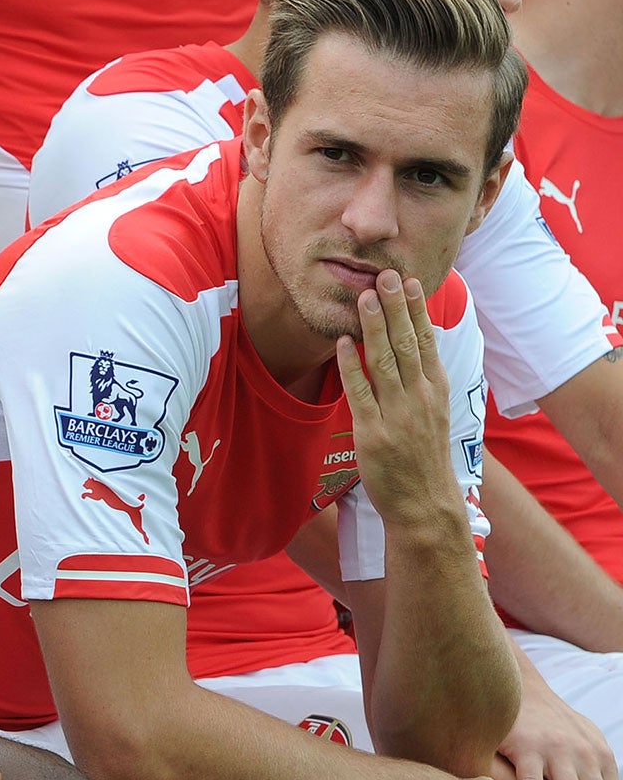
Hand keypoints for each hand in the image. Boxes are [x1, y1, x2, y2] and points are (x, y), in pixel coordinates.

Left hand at [336, 270, 458, 531]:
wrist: (425, 504)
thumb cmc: (424, 456)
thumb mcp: (433, 413)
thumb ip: (423, 381)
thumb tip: (416, 347)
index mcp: (436, 390)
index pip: (426, 342)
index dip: (418, 311)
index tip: (411, 281)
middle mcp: (420, 398)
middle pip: (407, 344)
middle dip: (397, 308)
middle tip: (388, 275)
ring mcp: (397, 415)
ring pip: (385, 362)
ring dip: (374, 328)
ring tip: (366, 297)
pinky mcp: (372, 433)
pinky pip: (360, 393)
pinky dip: (351, 366)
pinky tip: (343, 343)